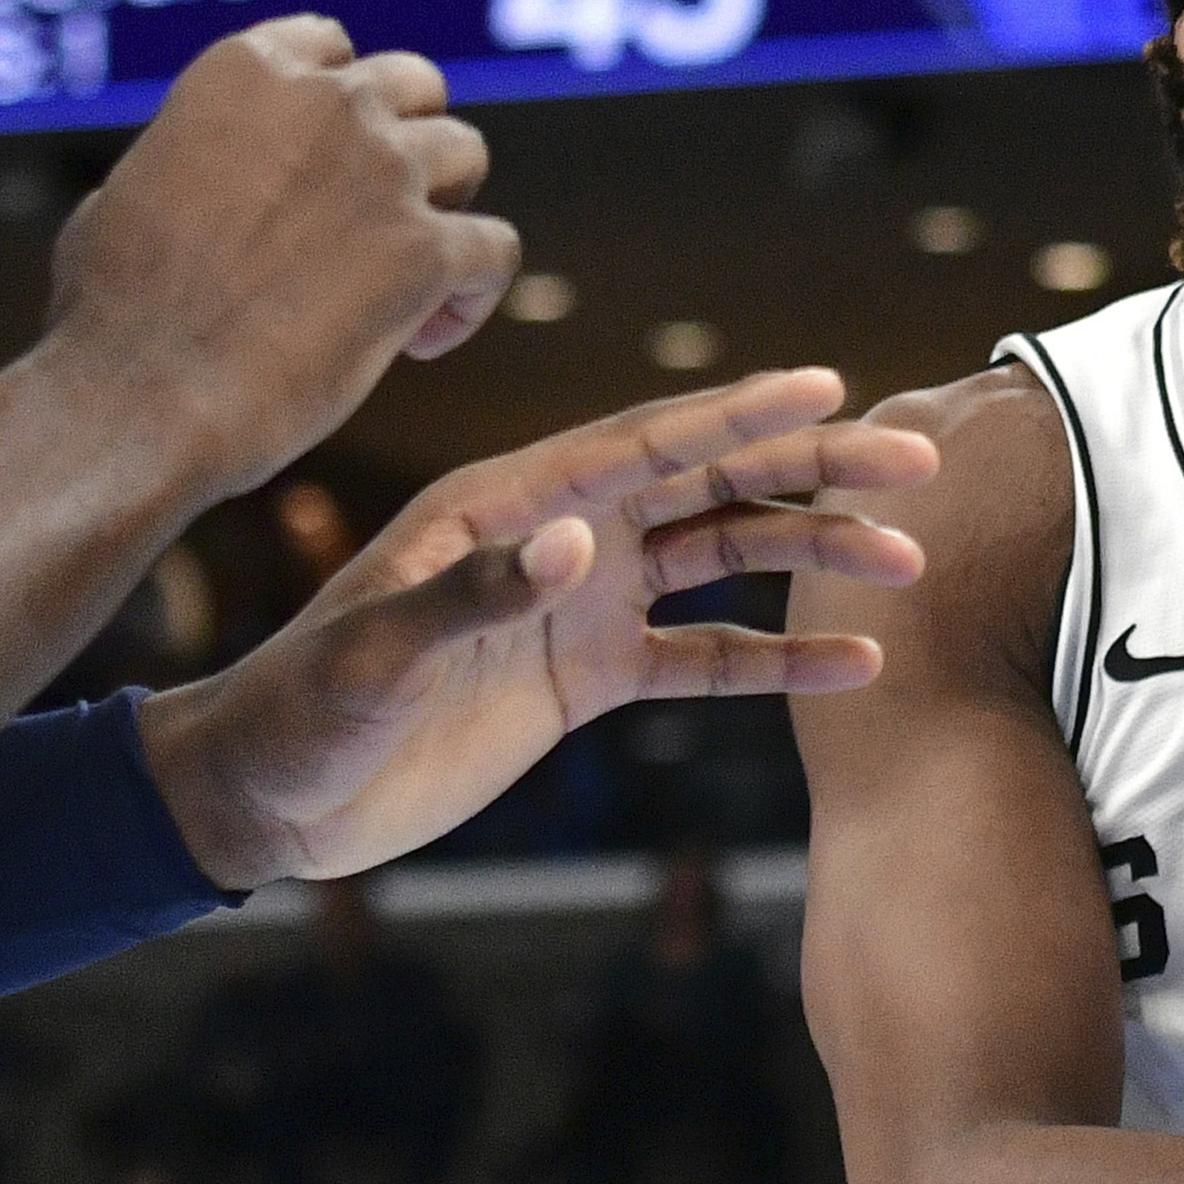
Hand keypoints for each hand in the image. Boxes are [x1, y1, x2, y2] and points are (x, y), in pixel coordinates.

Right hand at [47, 14, 520, 498]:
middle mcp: (327, 102)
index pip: (330, 45)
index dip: (340, 104)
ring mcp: (385, 171)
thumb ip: (190, 159)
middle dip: (405, 143)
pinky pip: (495, 248)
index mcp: (245, 72)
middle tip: (377, 219)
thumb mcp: (124, 192)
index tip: (329, 162)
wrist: (137, 398)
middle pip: (415, 85)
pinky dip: (472, 292)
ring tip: (407, 282)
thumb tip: (205, 177)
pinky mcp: (426, 251)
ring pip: (465, 154)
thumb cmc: (110, 315)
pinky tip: (428, 338)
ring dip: (444, 208)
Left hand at [144, 369, 938, 888]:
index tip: (829, 387)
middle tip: (914, 461)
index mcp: (510, 503)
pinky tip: (852, 662)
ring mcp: (578, 604)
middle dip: (812, 469)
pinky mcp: (584, 677)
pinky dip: (775, 658)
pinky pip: (700, 658)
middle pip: (708, 483)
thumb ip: (475, 595)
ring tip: (906, 562)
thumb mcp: (375, 655)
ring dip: (808, 555)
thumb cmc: (302, 709)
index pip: (645, 444)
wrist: (270, 796)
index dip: (738, 414)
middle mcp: (558, 534)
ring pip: (720, 560)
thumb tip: (577, 543)